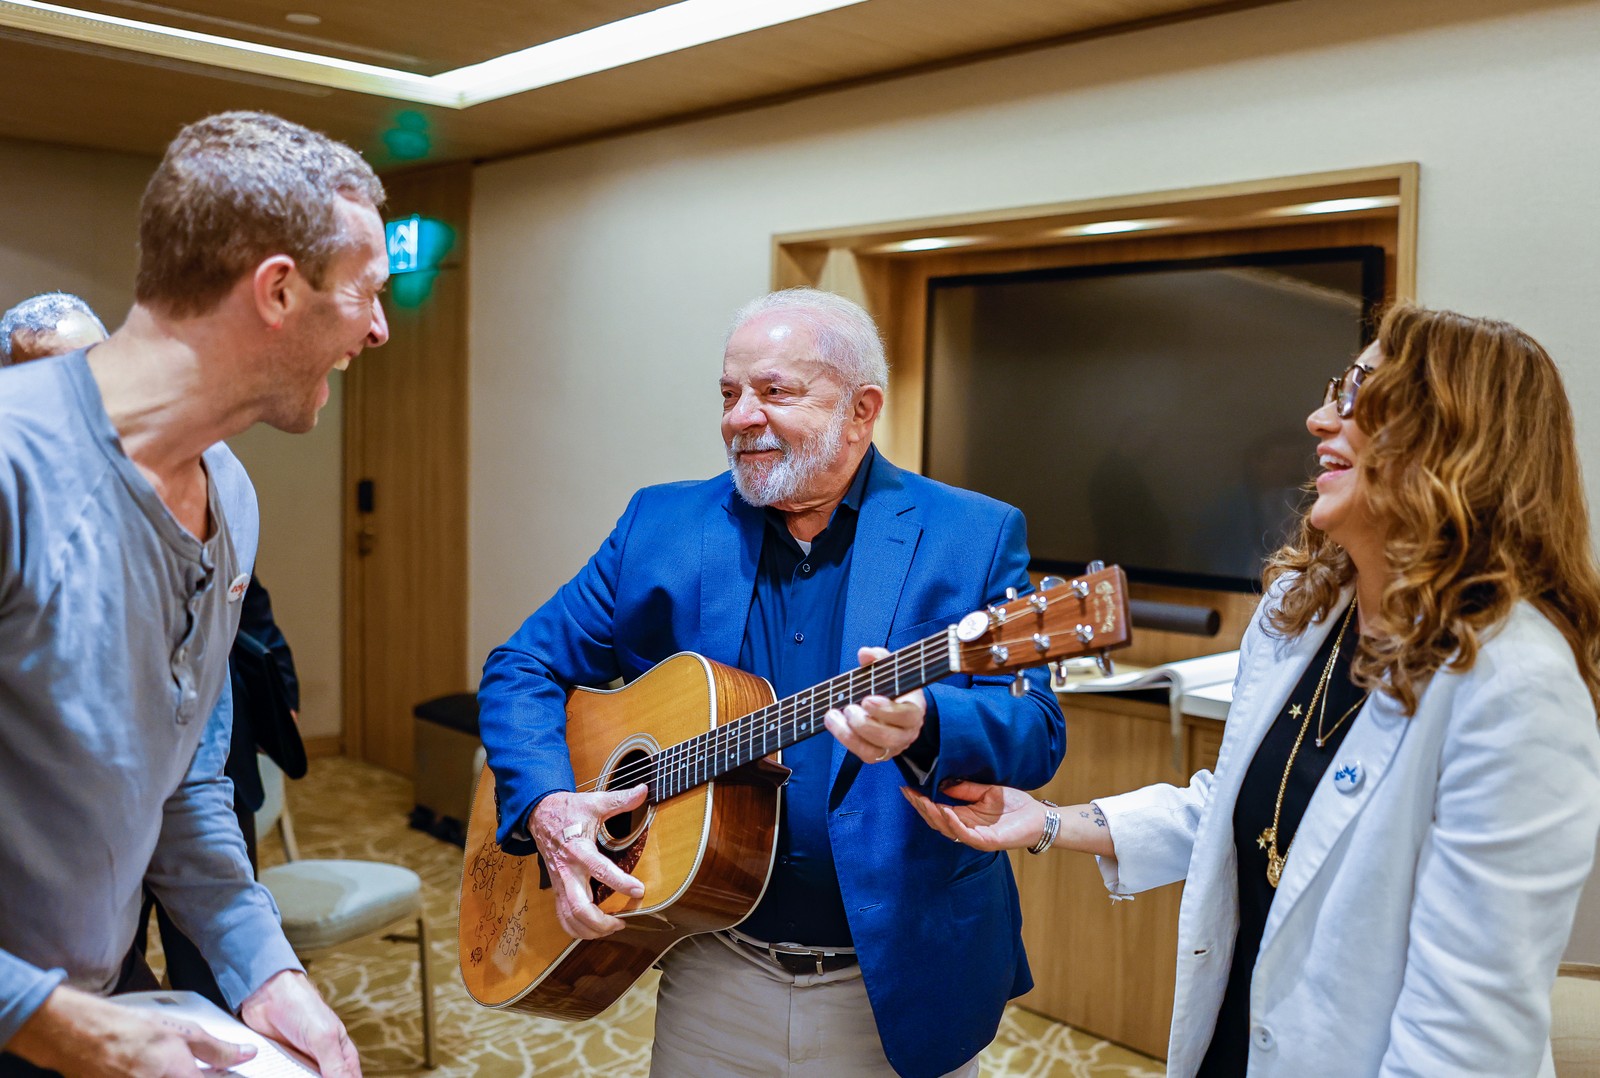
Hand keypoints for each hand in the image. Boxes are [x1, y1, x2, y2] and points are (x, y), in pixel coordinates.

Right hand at [6, 984, 256, 1076]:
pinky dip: (157, 1075)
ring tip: (165, 1065)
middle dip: (201, 1076)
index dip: (223, 1077)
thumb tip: (247, 1054)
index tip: (227, 1073)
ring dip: (179, 1075)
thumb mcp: (182, 1033)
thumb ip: (218, 1049)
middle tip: (202, 1068)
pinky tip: (155, 1069)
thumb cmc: (129, 1031)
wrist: (81, 1037)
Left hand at [239, 969, 360, 1076]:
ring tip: (291, 1073)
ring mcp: (302, 1065)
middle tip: (304, 1077)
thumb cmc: (302, 1007)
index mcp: (342, 1054)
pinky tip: (279, 1075)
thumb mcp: (323, 1038)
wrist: (266, 995)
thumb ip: (335, 1066)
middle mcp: (324, 1061)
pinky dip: (282, 1077)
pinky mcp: (282, 1065)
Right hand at [530, 785, 648, 938]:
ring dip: (590, 929)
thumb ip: (620, 800)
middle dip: (600, 921)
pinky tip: (594, 929)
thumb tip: (643, 791)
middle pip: (578, 907)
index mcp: (578, 849)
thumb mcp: (594, 802)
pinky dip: (577, 929)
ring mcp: (560, 883)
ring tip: (612, 927)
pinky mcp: (556, 889)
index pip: (599, 869)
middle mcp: (567, 871)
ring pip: (569, 917)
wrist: (538, 815)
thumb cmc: (568, 810)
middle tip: (621, 922)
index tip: (639, 890)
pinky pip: (563, 916)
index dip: (620, 882)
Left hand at [823, 646, 926, 764]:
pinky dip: (846, 740)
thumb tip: (865, 653)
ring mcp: (893, 746)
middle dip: (865, 724)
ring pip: (874, 751)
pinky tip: (835, 724)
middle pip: (890, 737)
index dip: (887, 710)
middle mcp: (907, 732)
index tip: (867, 699)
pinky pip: (863, 754)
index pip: (907, 715)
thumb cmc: (891, 686)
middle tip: (849, 708)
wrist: (893, 705)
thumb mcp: (888, 669)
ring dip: (849, 734)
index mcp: (914, 709)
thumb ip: (878, 658)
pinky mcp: (878, 754)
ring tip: (833, 715)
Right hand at [900, 780, 1046, 851]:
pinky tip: (946, 812)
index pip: (937, 810)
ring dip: (933, 815)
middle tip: (909, 793)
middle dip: (921, 807)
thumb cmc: (1016, 805)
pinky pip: (965, 835)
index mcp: (965, 816)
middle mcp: (966, 828)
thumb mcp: (987, 791)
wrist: (1039, 817)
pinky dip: (954, 824)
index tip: (907, 787)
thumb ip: (966, 789)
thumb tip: (943, 782)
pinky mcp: (986, 842)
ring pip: (946, 829)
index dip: (921, 800)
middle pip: (936, 821)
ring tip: (922, 801)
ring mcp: (975, 836)